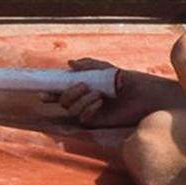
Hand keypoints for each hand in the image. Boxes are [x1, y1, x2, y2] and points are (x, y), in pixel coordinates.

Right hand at [41, 58, 184, 127]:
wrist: (142, 94)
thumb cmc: (125, 79)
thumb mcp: (105, 68)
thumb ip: (88, 65)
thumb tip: (70, 63)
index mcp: (82, 86)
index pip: (61, 90)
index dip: (50, 92)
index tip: (43, 93)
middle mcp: (82, 100)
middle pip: (62, 102)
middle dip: (69, 93)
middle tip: (83, 86)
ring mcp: (88, 111)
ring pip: (71, 110)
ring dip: (81, 100)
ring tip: (97, 94)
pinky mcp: (96, 121)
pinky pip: (82, 118)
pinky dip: (88, 108)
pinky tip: (99, 102)